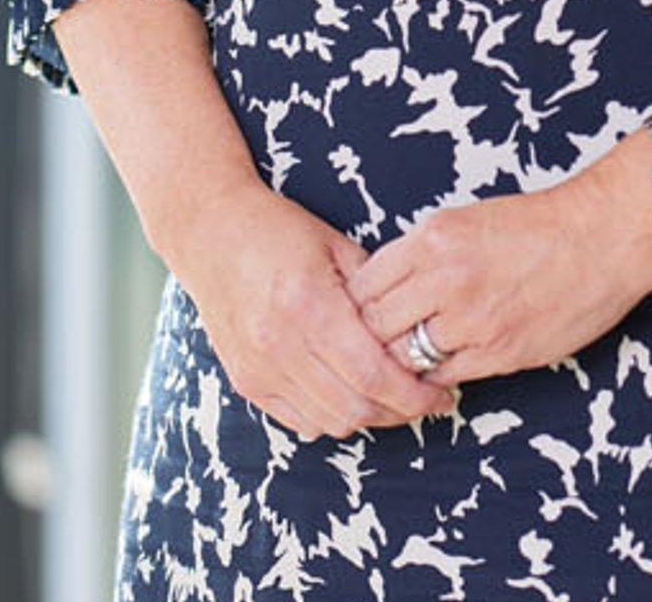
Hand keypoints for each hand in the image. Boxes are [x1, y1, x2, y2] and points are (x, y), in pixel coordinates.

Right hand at [164, 182, 456, 440]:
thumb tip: (419, 331)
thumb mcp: (337, 245)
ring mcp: (258, 367)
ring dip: (368, 418)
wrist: (210, 232)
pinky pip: (299, 421)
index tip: (440, 394)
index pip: (373, 374)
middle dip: (399, 412)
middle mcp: (280, 343)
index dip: (414, 394)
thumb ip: (377, 291)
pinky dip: (331, 416)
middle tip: (425, 400)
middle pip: (354, 407)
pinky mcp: (246, 380)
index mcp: (310, 305)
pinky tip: (350, 396)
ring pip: (329, 421)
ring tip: (392, 399)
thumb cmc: (279, 230)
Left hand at [347, 175, 651, 389]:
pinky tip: (444, 364)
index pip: (365, 284)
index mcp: (434, 238)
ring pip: (406, 356)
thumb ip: (423, 253)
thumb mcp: (466, 219)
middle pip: (377, 325)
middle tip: (380, 339)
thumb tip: (387, 287)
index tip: (364, 310)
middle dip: (374, 335)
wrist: (603, 237)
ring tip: (411, 354)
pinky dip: (437, 375)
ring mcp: (473, 319)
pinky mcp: (500, 351)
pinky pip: (445, 376)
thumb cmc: (539, 224)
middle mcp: (447, 278)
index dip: (359, 302)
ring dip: (405, 358)